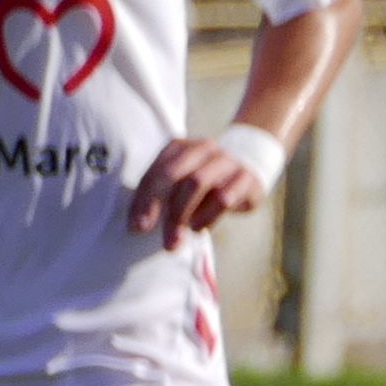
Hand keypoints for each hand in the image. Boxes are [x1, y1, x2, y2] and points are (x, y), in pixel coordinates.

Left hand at [124, 135, 264, 244]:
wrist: (248, 174)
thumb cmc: (206, 185)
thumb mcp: (180, 184)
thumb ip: (160, 196)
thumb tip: (139, 224)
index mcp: (180, 146)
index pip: (157, 171)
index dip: (144, 199)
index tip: (137, 226)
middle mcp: (203, 148)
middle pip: (173, 174)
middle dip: (161, 206)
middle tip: (156, 235)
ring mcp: (227, 160)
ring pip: (197, 182)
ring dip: (183, 214)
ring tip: (178, 238)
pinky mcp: (247, 177)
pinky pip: (224, 198)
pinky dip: (208, 217)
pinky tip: (199, 227)